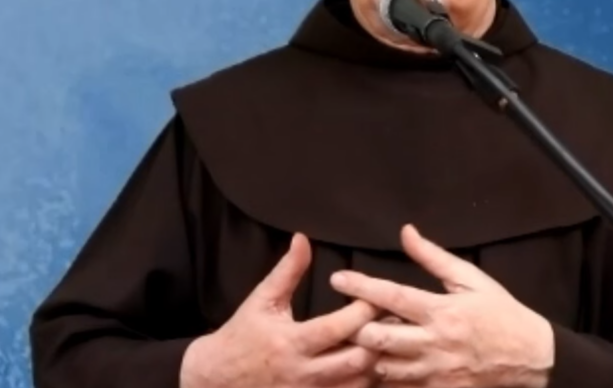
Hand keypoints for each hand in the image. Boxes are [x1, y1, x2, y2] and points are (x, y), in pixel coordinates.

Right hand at [181, 233, 381, 387]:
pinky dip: (363, 385)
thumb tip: (303, 238)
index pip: (339, 328)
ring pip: (357, 385)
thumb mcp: (262, 300)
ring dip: (377, 366)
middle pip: (357, 361)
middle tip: (396, 323)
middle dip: (380, 341)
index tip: (381, 297)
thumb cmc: (242, 335)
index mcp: (292, 342)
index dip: (364, 311)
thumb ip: (288, 271)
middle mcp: (303, 373)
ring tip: (392, 345)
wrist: (215, 378)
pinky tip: (374, 370)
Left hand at [330, 224, 554, 387]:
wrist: (531, 356)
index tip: (338, 278)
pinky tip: (375, 368)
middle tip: (340, 319)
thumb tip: (406, 232)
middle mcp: (435, 343)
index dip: (362, 286)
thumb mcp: (470, 278)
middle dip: (355, 329)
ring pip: (384, 369)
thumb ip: (433, 257)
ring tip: (352, 344)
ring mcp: (436, 372)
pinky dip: (384, 380)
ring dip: (365, 356)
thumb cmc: (499, 312)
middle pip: (380, 339)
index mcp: (442, 311)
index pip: (393, 297)